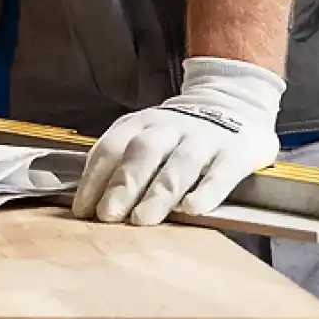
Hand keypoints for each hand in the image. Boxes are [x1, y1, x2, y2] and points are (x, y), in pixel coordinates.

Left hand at [73, 56, 283, 225]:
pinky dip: (207, 191)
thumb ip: (123, 161)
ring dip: (158, 192)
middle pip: (143, 152)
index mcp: (143, 122)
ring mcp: (204, 138)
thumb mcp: (149, 135)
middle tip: (107, 215)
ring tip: (143, 219)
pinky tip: (193, 209)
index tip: (81, 210)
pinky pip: (221, 172)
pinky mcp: (237, 152)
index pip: (112, 147)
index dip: (94, 178)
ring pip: (180, 163)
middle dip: (123, 183)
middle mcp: (171, 126)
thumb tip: (90, 203)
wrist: (237, 100)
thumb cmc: (181, 134)